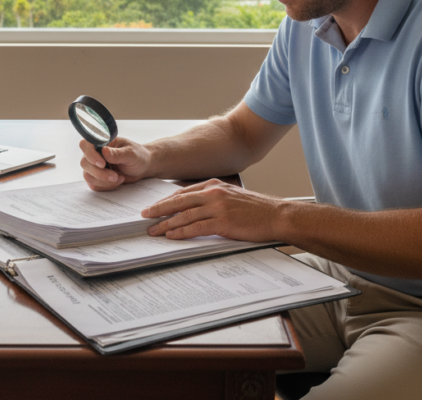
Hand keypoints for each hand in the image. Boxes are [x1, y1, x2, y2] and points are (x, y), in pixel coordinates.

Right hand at [79, 136, 151, 190]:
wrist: (143, 167)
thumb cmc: (138, 156)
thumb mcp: (131, 154)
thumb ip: (117, 154)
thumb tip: (104, 151)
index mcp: (102, 142)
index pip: (85, 144)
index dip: (90, 154)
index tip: (103, 164)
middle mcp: (96, 153)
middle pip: (85, 163)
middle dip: (99, 173)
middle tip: (115, 176)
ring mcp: (94, 166)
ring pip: (87, 175)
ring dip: (102, 181)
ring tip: (119, 178)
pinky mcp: (97, 177)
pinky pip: (93, 184)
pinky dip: (105, 186)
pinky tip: (117, 181)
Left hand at [141, 179, 284, 242]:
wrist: (277, 215)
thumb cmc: (256, 209)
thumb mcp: (233, 196)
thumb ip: (214, 199)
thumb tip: (195, 208)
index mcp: (215, 185)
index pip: (184, 193)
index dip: (166, 201)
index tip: (154, 207)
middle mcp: (214, 193)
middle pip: (179, 201)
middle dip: (159, 209)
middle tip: (144, 216)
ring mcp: (218, 207)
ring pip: (184, 215)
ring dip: (166, 223)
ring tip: (153, 230)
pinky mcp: (223, 222)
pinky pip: (195, 227)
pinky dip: (181, 232)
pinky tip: (171, 236)